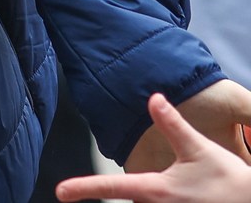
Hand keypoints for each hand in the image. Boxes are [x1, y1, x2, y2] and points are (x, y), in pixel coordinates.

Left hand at [61, 92, 250, 200]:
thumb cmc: (229, 180)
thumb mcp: (198, 149)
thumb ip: (172, 125)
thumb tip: (154, 98)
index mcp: (158, 191)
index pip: (113, 188)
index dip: (84, 188)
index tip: (60, 191)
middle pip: (129, 202)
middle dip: (123, 193)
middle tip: (101, 188)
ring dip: (144, 200)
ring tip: (175, 186)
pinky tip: (174, 198)